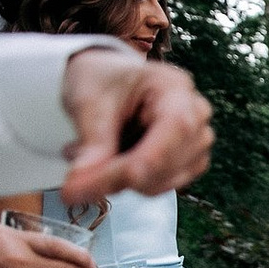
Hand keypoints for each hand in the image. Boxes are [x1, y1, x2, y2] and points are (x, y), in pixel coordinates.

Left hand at [60, 50, 213, 202]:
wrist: (109, 79)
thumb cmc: (103, 80)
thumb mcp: (89, 100)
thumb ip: (92, 141)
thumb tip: (82, 182)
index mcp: (176, 91)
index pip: (165, 139)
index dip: (126, 168)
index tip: (78, 188)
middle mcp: (197, 118)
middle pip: (163, 165)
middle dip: (113, 176)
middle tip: (71, 178)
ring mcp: (196, 144)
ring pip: (159, 183)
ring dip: (118, 180)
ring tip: (88, 156)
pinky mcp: (187, 164)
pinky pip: (157, 187)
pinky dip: (126, 183)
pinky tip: (107, 163)